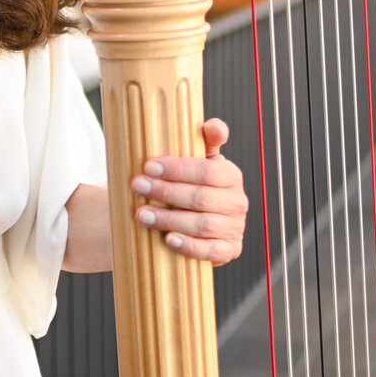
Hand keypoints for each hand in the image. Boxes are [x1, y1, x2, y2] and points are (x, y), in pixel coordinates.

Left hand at [129, 118, 247, 264]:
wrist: (197, 219)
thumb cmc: (194, 184)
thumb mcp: (201, 160)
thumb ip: (205, 140)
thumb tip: (213, 126)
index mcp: (231, 175)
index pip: (206, 170)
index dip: (177, 169)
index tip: (148, 166)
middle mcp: (237, 201)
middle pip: (201, 198)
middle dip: (166, 192)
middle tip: (138, 187)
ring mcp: (235, 227)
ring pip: (202, 224)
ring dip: (169, 219)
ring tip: (142, 215)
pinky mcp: (229, 249)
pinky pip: (210, 251)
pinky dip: (189, 246)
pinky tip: (168, 239)